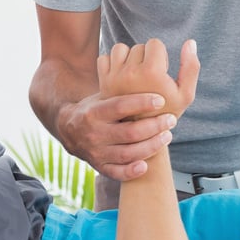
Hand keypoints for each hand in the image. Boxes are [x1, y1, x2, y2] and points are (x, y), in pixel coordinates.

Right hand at [56, 92, 176, 180]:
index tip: (161, 100)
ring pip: (128, 154)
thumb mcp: (103, 95)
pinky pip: (117, 173)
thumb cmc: (97, 108)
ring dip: (151, 146)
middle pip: (129, 132)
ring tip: (167, 135)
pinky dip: (131, 171)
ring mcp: (96, 152)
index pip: (120, 106)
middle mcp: (94, 133)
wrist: (69, 130)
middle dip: (154, 126)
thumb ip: (122, 89)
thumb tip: (151, 67)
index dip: (142, 103)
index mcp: (94, 112)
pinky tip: (145, 165)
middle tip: (171, 119)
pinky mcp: (99, 166)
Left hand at [98, 38, 198, 117]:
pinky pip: (105, 58)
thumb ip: (191, 67)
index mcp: (152, 72)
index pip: (155, 43)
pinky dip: (113, 63)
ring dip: (128, 57)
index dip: (161, 56)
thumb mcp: (186, 94)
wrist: (141, 133)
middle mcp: (131, 72)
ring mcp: (115, 76)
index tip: (161, 72)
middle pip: (139, 46)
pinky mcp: (104, 80)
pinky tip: (121, 75)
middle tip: (149, 78)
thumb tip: (191, 42)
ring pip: (121, 49)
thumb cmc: (167, 111)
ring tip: (135, 74)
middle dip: (146, 58)